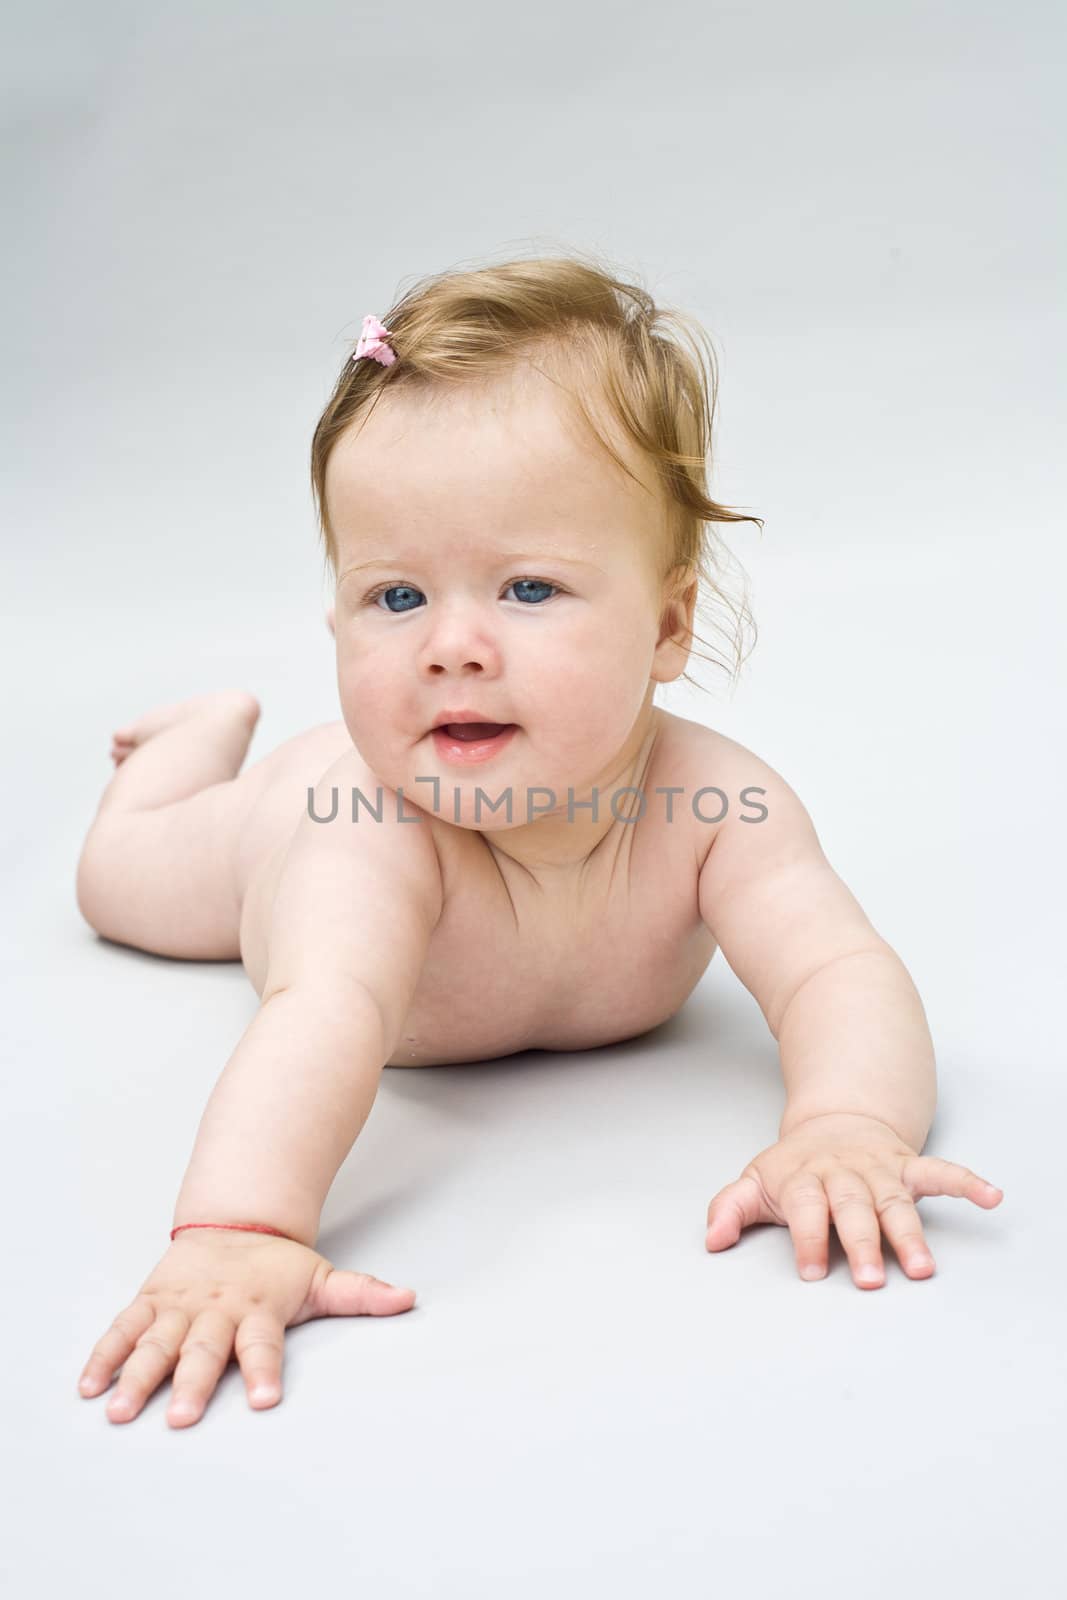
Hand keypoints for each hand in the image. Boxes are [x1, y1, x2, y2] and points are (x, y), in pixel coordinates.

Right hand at [77, 1228, 415, 1426]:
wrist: (235, 1220)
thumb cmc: (278, 1265)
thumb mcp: (322, 1276)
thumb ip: (361, 1293)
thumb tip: (408, 1298)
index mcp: (258, 1308)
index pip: (264, 1344)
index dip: (266, 1370)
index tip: (268, 1400)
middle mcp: (216, 1309)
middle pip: (204, 1348)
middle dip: (193, 1383)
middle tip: (181, 1418)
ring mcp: (180, 1306)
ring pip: (156, 1342)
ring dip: (138, 1377)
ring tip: (122, 1411)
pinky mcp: (151, 1302)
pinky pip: (124, 1329)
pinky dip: (105, 1355)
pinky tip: (90, 1386)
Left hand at [704, 1112, 1003, 1288]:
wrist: (834, 1122)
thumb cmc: (794, 1166)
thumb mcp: (755, 1182)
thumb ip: (730, 1210)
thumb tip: (712, 1241)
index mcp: (805, 1179)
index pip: (806, 1208)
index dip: (808, 1238)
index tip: (812, 1271)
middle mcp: (844, 1175)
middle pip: (853, 1208)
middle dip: (862, 1243)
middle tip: (869, 1280)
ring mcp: (879, 1170)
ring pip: (895, 1202)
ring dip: (909, 1233)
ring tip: (921, 1267)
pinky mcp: (908, 1166)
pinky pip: (940, 1172)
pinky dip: (966, 1183)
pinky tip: (990, 1198)